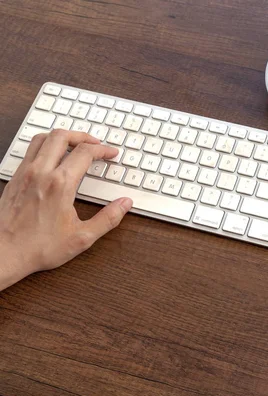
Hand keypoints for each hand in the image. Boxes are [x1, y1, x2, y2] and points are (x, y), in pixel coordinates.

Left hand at [0, 129, 131, 289]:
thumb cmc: (38, 247)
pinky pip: (30, 151)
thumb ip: (108, 218)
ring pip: (42, 138)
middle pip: (62, 137)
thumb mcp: (82, 237)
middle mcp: (40, 173)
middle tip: (95, 144)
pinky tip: (53, 158)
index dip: (103, 150)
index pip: (85, 153)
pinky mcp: (14, 179)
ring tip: (74, 144)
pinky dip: (45, 146)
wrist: (4, 254)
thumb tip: (124, 204)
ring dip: (62, 137)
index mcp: (60, 184)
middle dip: (83, 136)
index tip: (111, 154)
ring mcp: (24, 173)